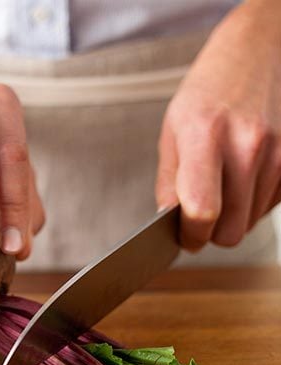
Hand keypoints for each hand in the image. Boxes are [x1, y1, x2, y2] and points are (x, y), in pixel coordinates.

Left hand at [156, 0, 280, 250]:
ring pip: (251, 223)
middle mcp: (247, 144)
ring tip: (222, 184)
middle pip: (231, 231)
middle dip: (211, 232)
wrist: (259, 52)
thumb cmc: (208, 92)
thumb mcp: (173, 130)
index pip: (202, 210)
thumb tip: (169, 224)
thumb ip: (169, 182)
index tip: (185, 237)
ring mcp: (279, 151)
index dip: (191, 235)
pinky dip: (254, 203)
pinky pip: (271, 206)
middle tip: (201, 215)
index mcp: (204, 135)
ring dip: (233, 216)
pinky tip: (245, 176)